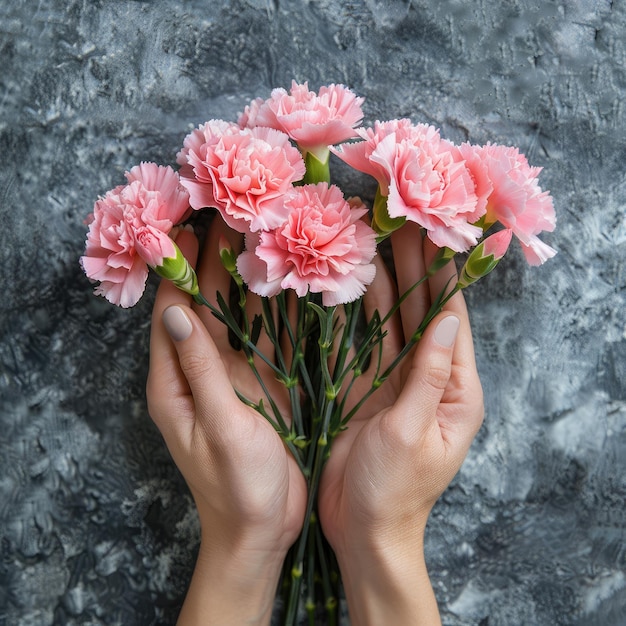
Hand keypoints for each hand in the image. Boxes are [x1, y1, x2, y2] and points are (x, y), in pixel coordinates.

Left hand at [146, 219, 306, 624]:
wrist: (263, 529)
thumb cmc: (237, 485)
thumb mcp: (219, 424)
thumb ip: (199, 367)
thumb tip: (175, 309)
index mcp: (174, 382)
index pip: (169, 312)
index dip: (177, 268)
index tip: (190, 225)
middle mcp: (198, 372)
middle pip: (203, 306)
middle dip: (213, 262)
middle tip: (230, 216)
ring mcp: (231, 377)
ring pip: (236, 317)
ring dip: (245, 279)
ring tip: (260, 234)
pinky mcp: (259, 385)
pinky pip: (264, 339)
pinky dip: (273, 309)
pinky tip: (288, 281)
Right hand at [318, 222, 483, 624]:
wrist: (362, 531)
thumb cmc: (394, 492)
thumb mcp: (411, 432)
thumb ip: (428, 375)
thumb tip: (448, 319)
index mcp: (456, 393)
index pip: (453, 323)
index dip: (444, 278)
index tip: (435, 234)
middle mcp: (430, 381)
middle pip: (423, 315)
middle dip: (414, 269)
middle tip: (403, 222)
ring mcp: (396, 383)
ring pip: (392, 323)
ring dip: (387, 283)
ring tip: (379, 239)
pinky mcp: (366, 389)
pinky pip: (365, 343)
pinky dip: (359, 313)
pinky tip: (354, 283)